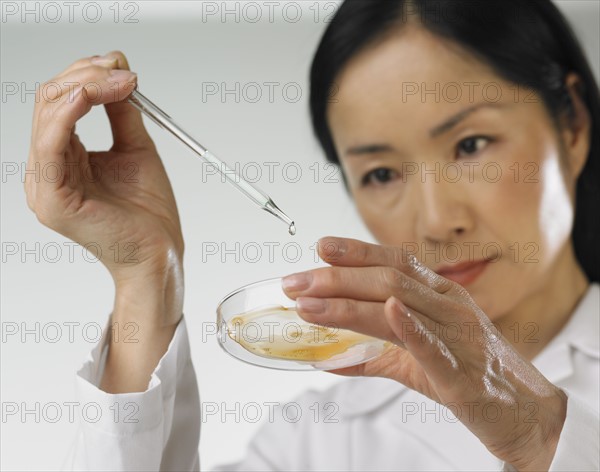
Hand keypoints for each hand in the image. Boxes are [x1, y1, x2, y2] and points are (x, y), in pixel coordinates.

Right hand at [24, 51, 183, 326]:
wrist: (160, 253)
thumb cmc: (149, 212)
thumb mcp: (137, 149)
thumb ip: (122, 112)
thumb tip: (119, 71)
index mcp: (64, 159)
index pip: (60, 103)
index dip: (88, 76)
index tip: (122, 65)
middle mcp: (48, 170)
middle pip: (50, 102)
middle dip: (86, 76)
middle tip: (122, 69)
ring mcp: (45, 185)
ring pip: (48, 115)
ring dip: (84, 87)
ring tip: (119, 80)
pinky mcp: (53, 198)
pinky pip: (50, 145)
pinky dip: (68, 113)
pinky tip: (88, 96)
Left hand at [282, 236, 566, 470]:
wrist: (527, 415)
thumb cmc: (473, 377)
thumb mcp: (419, 358)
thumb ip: (374, 353)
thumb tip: (326, 357)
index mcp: (442, 295)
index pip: (395, 261)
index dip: (357, 251)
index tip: (320, 247)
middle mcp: (449, 306)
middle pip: (388, 278)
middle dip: (336, 277)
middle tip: (295, 283)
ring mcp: (458, 335)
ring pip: (401, 304)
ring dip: (349, 303)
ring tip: (310, 305)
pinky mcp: (462, 373)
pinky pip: (434, 344)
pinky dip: (408, 326)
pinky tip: (387, 311)